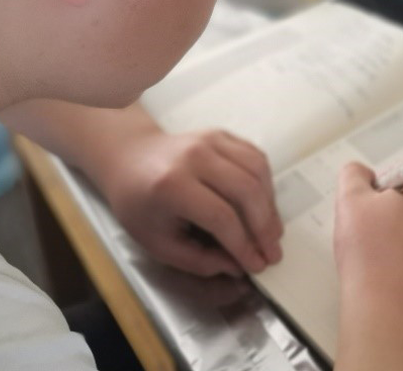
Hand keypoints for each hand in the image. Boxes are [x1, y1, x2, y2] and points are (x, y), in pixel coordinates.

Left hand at [92, 128, 282, 276]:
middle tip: (273, 252)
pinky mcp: (221, 134)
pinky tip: (264, 206)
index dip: (243, 245)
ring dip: (270, 205)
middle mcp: (194, 157)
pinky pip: (255, 157)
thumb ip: (199, 260)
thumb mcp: (158, 243)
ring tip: (272, 232)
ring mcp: (210, 140)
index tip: (256, 265)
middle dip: (265, 227)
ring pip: (257, 170)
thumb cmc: (140, 205)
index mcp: (171, 185)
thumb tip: (238, 266)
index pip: (221, 217)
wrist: (129, 160)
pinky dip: (266, 184)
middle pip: (246, 190)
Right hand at [334, 155, 402, 326]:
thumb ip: (354, 174)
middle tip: (370, 221)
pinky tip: (388, 265)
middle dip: (396, 201)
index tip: (372, 199)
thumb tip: (365, 175)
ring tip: (377, 246)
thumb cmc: (370, 250)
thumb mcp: (351, 200)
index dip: (390, 174)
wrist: (385, 313)